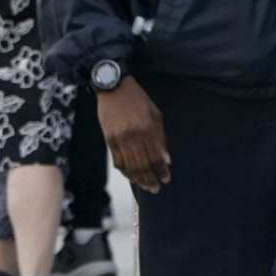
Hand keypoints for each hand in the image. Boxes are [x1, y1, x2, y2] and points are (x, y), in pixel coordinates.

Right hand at [97, 78, 170, 192]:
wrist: (114, 87)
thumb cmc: (137, 99)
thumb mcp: (155, 115)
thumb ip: (161, 138)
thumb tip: (166, 159)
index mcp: (147, 129)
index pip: (156, 157)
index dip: (161, 170)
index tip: (166, 179)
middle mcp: (133, 136)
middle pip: (143, 165)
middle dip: (150, 179)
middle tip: (155, 188)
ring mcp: (119, 138)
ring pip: (130, 165)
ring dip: (138, 179)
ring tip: (145, 186)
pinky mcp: (109, 138)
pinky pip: (117, 160)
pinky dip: (125, 171)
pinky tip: (131, 176)